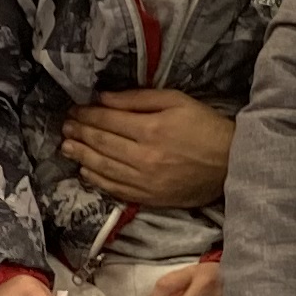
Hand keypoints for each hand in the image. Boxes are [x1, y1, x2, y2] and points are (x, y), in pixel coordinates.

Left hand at [61, 89, 236, 210]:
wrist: (230, 164)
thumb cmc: (205, 127)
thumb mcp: (176, 101)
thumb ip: (138, 99)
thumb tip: (103, 98)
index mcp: (150, 129)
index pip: (107, 120)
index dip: (86, 114)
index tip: (73, 109)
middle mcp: (143, 157)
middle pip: (101, 143)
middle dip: (79, 133)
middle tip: (64, 127)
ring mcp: (144, 180)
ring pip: (102, 167)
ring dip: (81, 156)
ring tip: (66, 147)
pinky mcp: (149, 197)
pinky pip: (115, 188)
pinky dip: (96, 179)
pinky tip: (85, 171)